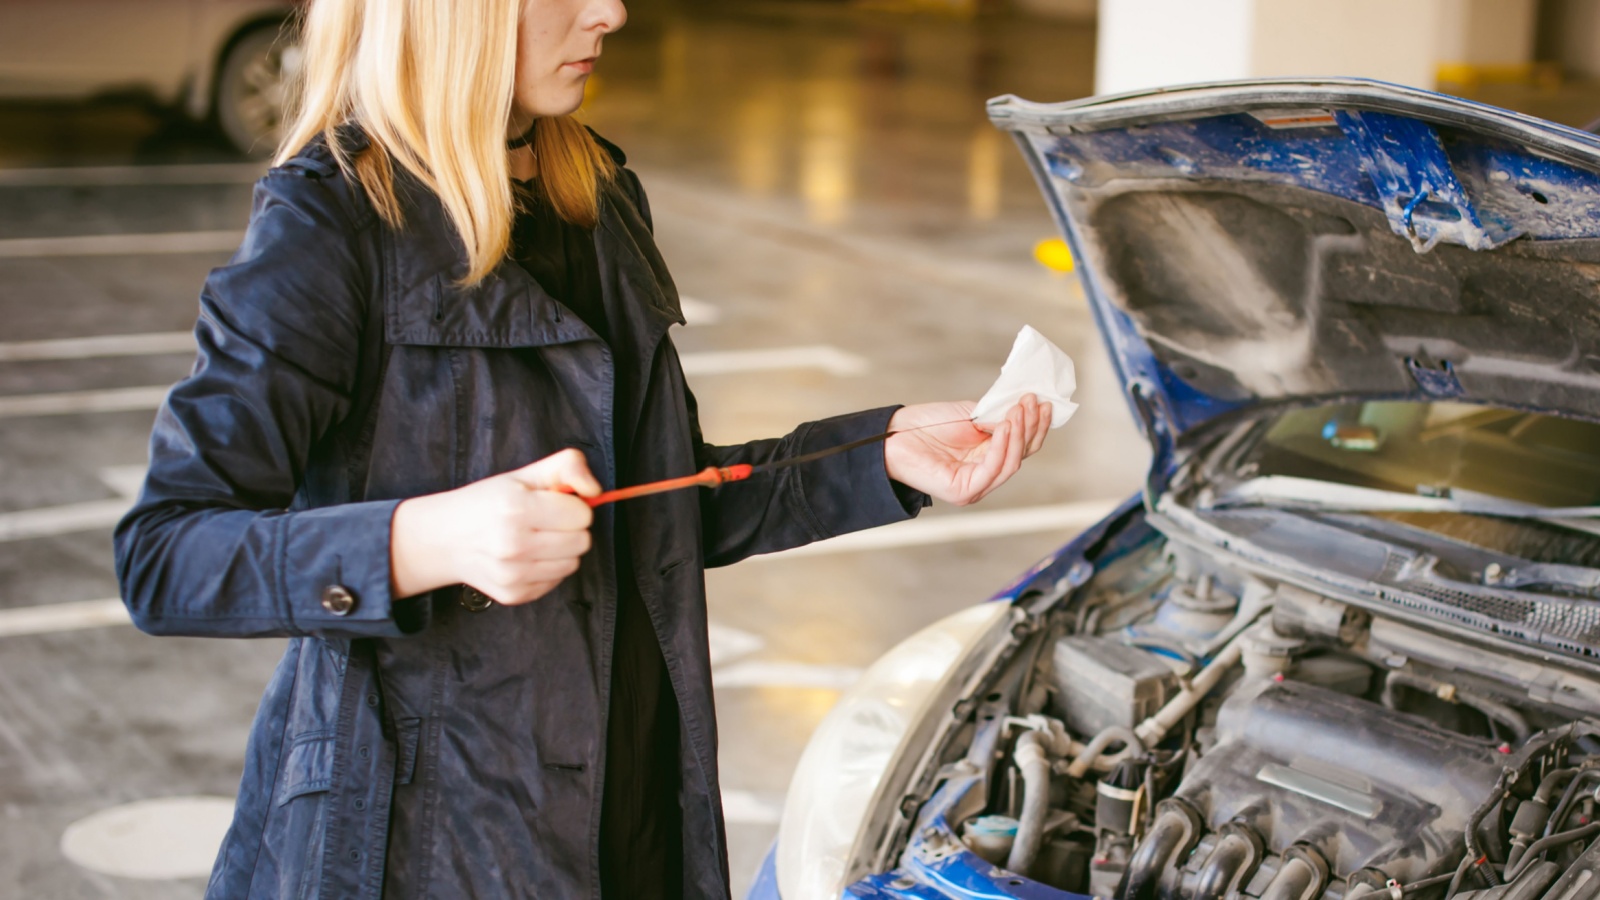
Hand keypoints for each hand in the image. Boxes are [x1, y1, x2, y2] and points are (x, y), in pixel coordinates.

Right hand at [390, 449, 600, 604]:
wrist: (444, 539)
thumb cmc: (488, 503)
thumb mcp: (524, 474)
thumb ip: (567, 466)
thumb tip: (597, 490)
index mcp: (516, 508)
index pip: (582, 514)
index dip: (571, 506)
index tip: (552, 504)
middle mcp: (513, 544)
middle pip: (582, 541)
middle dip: (570, 529)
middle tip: (544, 522)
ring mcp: (512, 574)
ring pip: (573, 564)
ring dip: (561, 550)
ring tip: (535, 539)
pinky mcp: (513, 595)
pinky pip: (555, 581)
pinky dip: (547, 569)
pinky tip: (525, 558)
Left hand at [883, 394, 1050, 505]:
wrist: (895, 434)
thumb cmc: (928, 424)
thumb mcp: (972, 414)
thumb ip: (997, 416)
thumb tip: (1024, 411)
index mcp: (989, 458)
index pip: (1022, 446)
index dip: (1035, 425)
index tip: (1043, 402)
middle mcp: (985, 475)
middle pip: (1021, 455)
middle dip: (1030, 427)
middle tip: (1032, 402)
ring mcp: (976, 486)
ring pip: (1011, 463)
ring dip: (1018, 434)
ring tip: (1018, 411)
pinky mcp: (964, 491)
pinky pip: (992, 469)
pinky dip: (1002, 446)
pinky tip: (1004, 426)